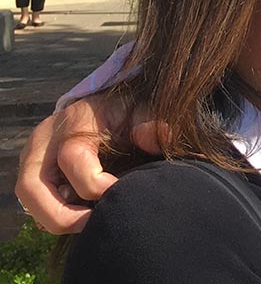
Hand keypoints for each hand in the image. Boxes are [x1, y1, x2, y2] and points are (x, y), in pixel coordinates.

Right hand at [14, 95, 162, 233]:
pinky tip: (80, 216)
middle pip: (32, 185)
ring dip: (54, 219)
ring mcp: (33, 158)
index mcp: (74, 122)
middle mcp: (44, 140)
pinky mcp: (33, 173)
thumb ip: (149, 122)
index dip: (96, 184)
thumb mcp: (140, 110)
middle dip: (61, 214)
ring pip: (27, 199)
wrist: (104, 108)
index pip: (72, 158)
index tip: (121, 193)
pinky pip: (32, 203)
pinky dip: (52, 215)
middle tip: (94, 224)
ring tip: (88, 224)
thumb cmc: (123, 113)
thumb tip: (161, 135)